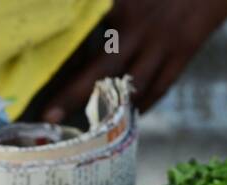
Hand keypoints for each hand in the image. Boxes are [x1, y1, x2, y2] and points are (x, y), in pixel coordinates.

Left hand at [41, 0, 226, 121]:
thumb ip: (106, 6)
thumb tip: (92, 16)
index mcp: (121, 6)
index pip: (83, 38)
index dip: (61, 61)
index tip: (43, 82)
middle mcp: (138, 28)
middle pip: (100, 70)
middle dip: (71, 95)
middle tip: (48, 118)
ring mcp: (162, 43)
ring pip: (132, 86)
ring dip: (109, 109)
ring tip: (86, 129)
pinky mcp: (184, 51)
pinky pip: (161, 86)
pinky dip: (144, 103)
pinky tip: (128, 116)